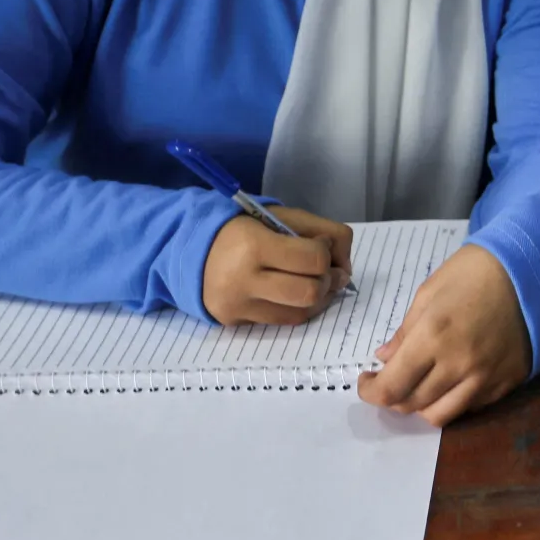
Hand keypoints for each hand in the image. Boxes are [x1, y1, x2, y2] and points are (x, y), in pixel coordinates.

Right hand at [201, 207, 353, 325]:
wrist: (193, 251)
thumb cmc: (246, 229)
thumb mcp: (284, 216)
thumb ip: (326, 231)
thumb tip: (346, 267)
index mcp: (254, 246)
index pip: (314, 260)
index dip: (327, 253)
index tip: (321, 245)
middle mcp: (243, 280)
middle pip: (310, 292)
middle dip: (329, 281)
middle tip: (329, 271)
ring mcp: (238, 306)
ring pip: (301, 313)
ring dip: (320, 298)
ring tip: (317, 281)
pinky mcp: (236, 323)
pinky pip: (284, 321)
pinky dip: (301, 308)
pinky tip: (298, 293)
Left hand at [357, 245, 530, 426]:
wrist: (530, 268)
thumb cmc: (473, 272)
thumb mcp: (429, 292)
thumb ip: (405, 332)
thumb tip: (385, 360)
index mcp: (432, 338)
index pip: (390, 388)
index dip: (371, 391)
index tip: (368, 381)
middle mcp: (458, 365)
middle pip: (411, 404)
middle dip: (392, 396)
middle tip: (391, 379)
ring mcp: (486, 377)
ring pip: (440, 415)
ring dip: (421, 405)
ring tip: (420, 386)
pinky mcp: (508, 381)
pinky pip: (471, 406)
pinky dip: (453, 399)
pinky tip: (451, 380)